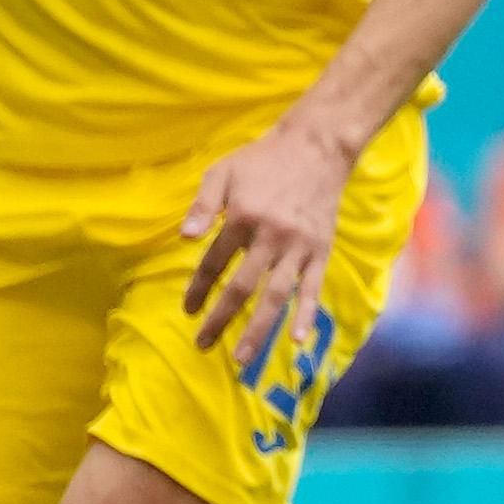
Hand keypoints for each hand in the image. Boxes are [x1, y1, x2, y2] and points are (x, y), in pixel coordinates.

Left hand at [177, 114, 360, 380]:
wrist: (316, 146)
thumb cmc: (262, 159)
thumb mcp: (223, 171)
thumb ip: (202, 205)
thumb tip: (183, 238)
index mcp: (241, 217)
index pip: (213, 263)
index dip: (198, 289)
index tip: (188, 310)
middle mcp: (269, 237)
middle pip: (241, 288)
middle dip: (220, 319)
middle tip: (203, 345)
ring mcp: (298, 247)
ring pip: (275, 296)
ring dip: (258, 330)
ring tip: (242, 357)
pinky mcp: (320, 251)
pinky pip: (313, 289)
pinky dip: (306, 315)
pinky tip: (297, 341)